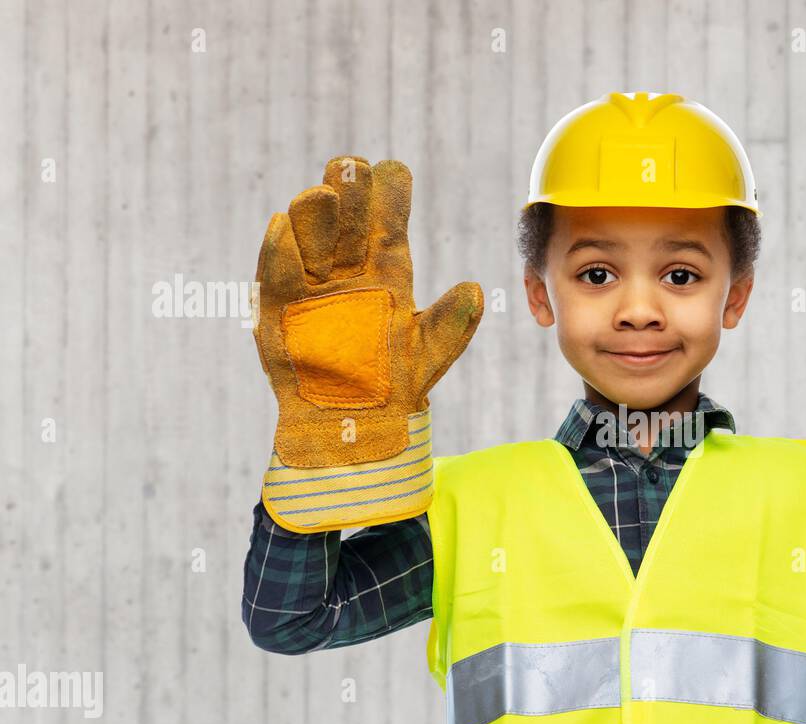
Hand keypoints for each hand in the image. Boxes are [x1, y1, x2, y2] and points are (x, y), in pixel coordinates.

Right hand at [254, 156, 482, 468]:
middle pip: (346, 218)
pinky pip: (276, 272)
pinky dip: (280, 251)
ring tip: (321, 195)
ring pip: (308, 233)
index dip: (389, 196)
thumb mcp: (428, 353)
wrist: (352, 422)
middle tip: (353, 167)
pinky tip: (283, 228)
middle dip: (349, 191)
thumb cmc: (395, 385)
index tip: (394, 171)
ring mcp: (311, 283)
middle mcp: (348, 268)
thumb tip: (477, 290)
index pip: (386, 223)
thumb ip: (452, 323)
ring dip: (314, 212)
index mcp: (387, 271)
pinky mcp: (277, 305)